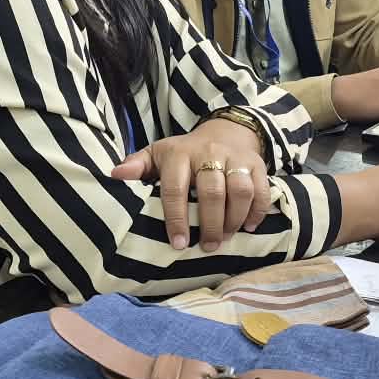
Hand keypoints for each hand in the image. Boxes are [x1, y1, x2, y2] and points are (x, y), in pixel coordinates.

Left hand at [111, 117, 268, 250]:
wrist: (224, 133)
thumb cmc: (184, 154)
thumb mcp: (158, 155)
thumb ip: (138, 165)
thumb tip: (115, 175)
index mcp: (180, 154)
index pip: (176, 188)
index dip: (177, 218)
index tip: (178, 243)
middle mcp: (209, 153)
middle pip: (212, 191)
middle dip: (210, 224)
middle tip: (207, 246)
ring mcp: (236, 158)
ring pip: (240, 190)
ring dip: (234, 219)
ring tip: (226, 238)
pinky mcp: (257, 165)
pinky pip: (262, 190)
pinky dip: (257, 212)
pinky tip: (248, 227)